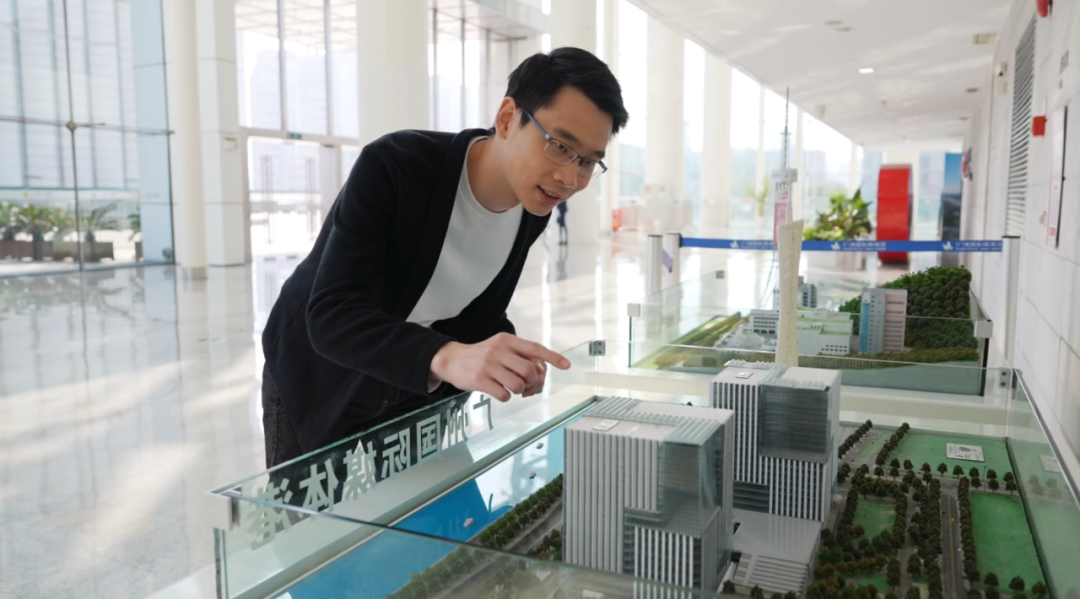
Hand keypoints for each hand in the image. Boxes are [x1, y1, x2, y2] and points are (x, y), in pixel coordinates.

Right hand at [429, 333, 569, 401]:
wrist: (451, 359)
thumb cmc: (482, 356)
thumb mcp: (500, 348)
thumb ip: (520, 357)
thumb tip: (540, 375)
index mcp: (507, 340)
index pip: (535, 348)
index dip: (552, 357)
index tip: (566, 365)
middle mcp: (499, 350)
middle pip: (529, 370)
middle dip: (533, 382)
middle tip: (527, 387)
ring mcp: (488, 365)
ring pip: (518, 384)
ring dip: (520, 391)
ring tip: (511, 388)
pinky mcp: (480, 380)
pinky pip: (504, 394)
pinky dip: (506, 396)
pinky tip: (499, 391)